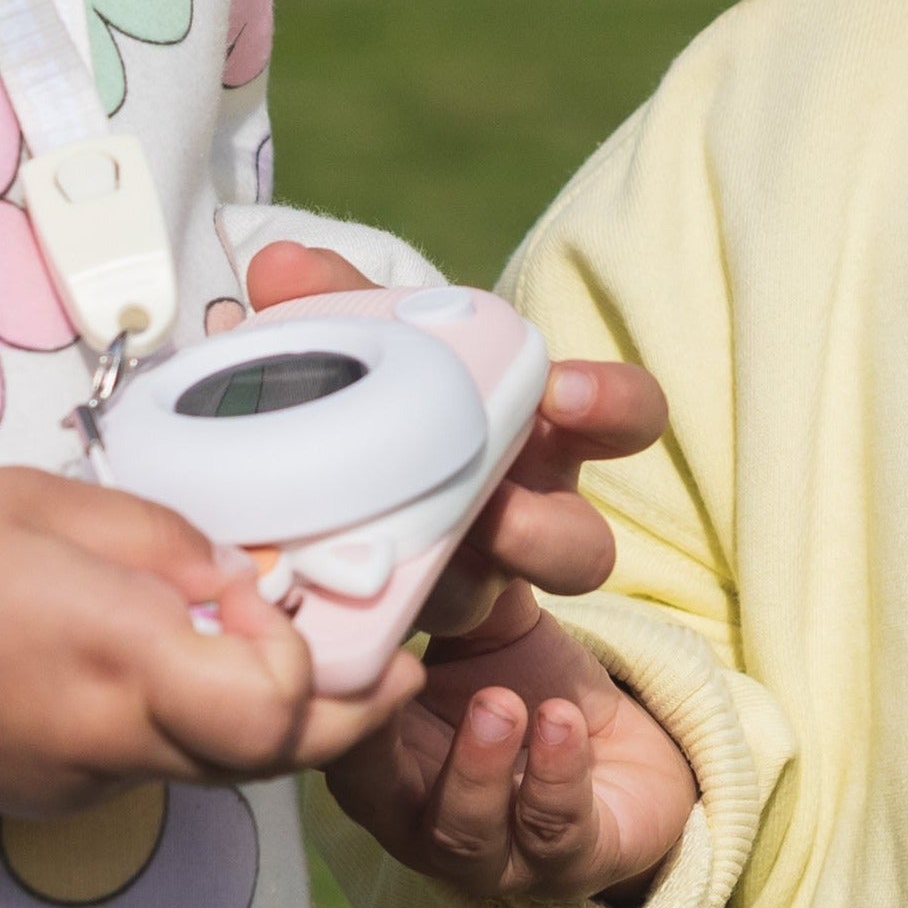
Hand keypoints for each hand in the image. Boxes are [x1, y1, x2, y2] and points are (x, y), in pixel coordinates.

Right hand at [0, 466, 419, 815]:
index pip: (274, 709)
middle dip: (348, 718)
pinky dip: (191, 726)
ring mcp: (85, 781)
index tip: (263, 591)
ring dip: (269, 721)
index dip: (300, 654)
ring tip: (282, 650)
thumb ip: (166, 540)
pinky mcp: (54, 795)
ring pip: (220, 771)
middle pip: (273, 762)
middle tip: (393, 670)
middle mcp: (117, 738)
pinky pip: (154, 768)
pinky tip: (175, 668)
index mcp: (125, 656)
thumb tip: (235, 576)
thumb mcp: (59, 505)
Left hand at [236, 241, 671, 642]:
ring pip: (492, 604)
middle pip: (583, 549)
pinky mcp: (403, 632)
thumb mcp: (370, 346)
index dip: (612, 405)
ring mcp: (467, 584)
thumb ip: (336, 301)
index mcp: (539, 432)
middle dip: (541, 533)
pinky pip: (398, 643)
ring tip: (405, 577)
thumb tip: (280, 264)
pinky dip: (356, 620)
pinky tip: (316, 602)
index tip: (561, 392)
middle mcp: (526, 517)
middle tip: (491, 513)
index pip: (627, 416)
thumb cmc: (384, 407)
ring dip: (454, 588)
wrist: (339, 508)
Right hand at [320, 603, 696, 905]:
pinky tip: (564, 723)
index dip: (330, 691)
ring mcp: (489, 852)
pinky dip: (556, 777)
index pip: (334, 731)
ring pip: (461, 830)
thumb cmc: (533, 687)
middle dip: (381, 745)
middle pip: (372, 796)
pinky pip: (553, 831)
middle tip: (408, 676)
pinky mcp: (565, 863)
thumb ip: (460, 579)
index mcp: (384, 753)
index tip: (341, 634)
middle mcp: (418, 814)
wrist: (626, 749)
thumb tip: (439, 504)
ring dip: (477, 768)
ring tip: (503, 705)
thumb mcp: (492, 627)